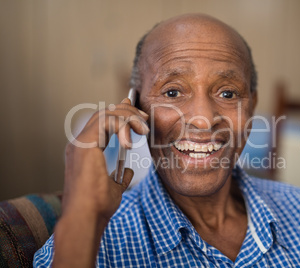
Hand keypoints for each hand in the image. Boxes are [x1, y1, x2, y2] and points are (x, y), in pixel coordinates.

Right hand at [53, 97, 148, 266]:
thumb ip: (120, 176)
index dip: (120, 114)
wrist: (87, 217)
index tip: (139, 117)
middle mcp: (79, 143)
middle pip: (104, 113)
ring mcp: (80, 143)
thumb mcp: (114, 187)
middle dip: (127, 111)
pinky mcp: (85, 145)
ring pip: (105, 114)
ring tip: (143, 128)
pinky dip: (122, 125)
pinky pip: (106, 122)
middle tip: (144, 120)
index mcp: (85, 151)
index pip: (102, 122)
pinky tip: (130, 141)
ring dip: (128, 117)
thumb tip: (128, 170)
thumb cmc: (97, 206)